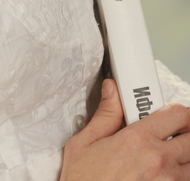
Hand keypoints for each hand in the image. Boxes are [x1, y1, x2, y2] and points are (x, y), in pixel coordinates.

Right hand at [61, 79, 189, 179]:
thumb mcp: (83, 144)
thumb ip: (105, 115)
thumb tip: (112, 91)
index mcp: (137, 139)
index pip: (176, 114)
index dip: (180, 112)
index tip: (175, 115)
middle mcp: (157, 160)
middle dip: (186, 135)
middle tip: (176, 136)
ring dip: (185, 160)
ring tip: (170, 160)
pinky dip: (179, 177)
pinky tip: (164, 176)